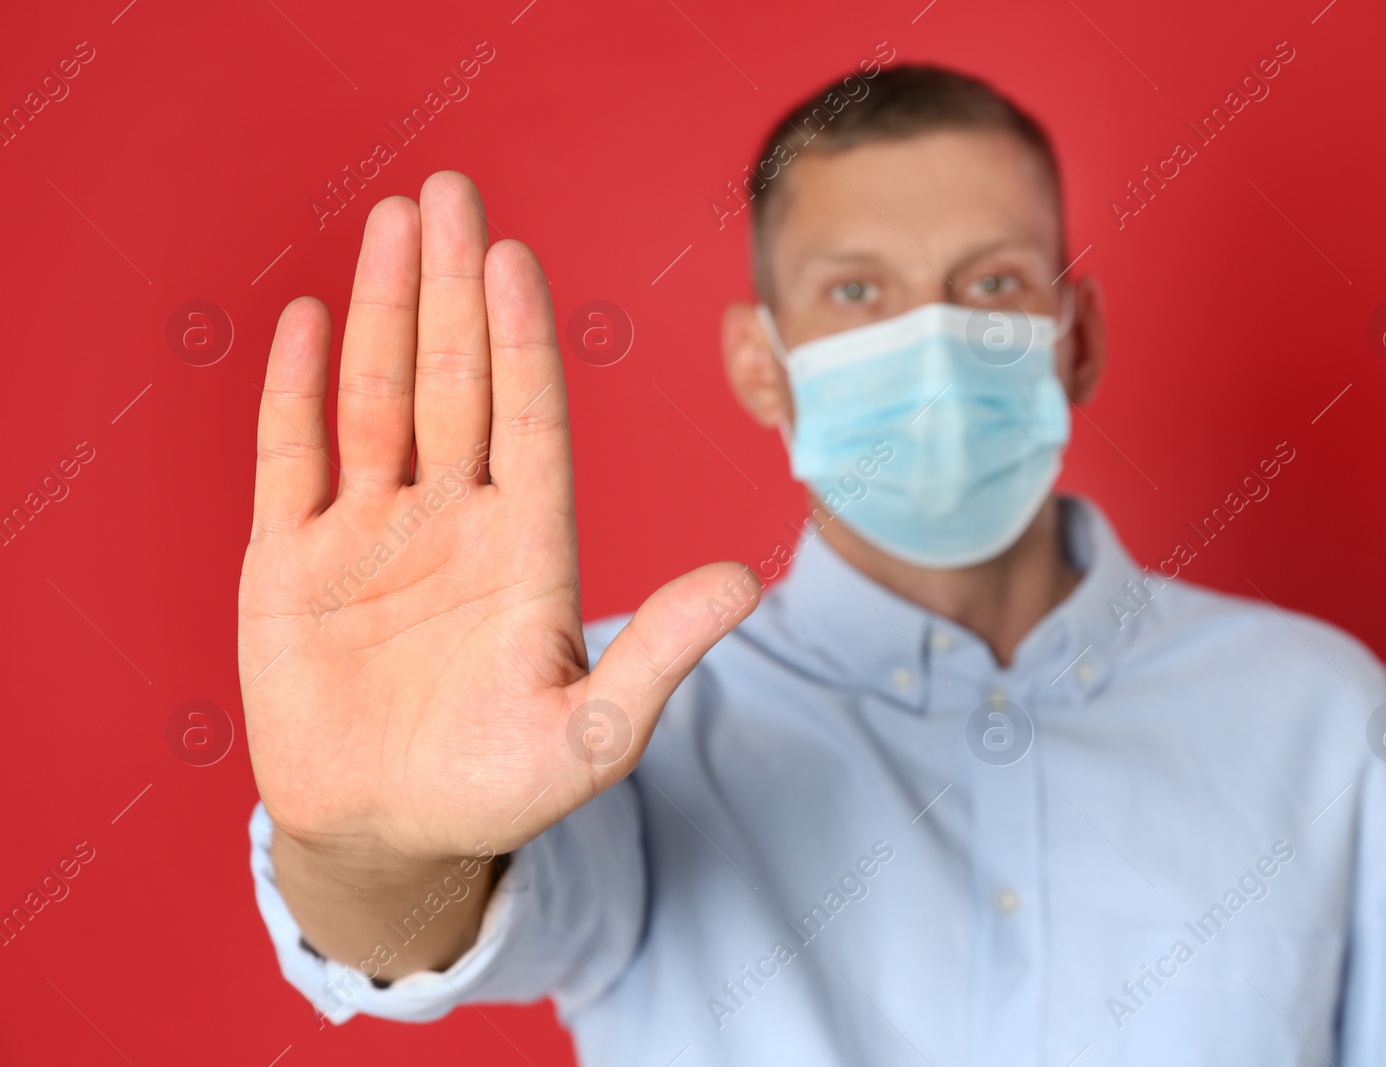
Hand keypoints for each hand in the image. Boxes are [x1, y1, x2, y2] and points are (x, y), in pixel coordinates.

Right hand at [239, 172, 758, 872]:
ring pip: (378, 399)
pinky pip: (291, 459)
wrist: (390, 836)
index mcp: (526, 550)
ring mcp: (370, 534)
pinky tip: (310, 318)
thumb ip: (660, 652)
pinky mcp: (293, 563)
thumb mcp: (593, 735)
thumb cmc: (499, 790)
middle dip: (452, 290)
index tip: (516, 260)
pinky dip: (296, 392)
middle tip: (453, 192)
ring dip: (383, 312)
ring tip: (394, 224)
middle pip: (454, 384)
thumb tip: (748, 579)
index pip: (527, 422)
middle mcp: (453, 522)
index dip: (520, 342)